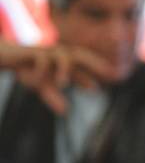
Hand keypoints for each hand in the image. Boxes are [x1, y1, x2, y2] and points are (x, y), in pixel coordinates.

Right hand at [0, 41, 115, 113]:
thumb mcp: (41, 85)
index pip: (87, 65)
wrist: (4, 55)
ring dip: (65, 70)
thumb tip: (65, 111)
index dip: (102, 70)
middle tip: (106, 74)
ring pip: (63, 57)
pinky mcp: (32, 51)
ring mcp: (47, 52)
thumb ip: (53, 97)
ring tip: (63, 85)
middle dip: (96, 64)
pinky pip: (41, 59)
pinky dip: (41, 71)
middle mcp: (59, 55)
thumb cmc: (26, 69)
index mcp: (64, 62)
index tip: (115, 77)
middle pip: (81, 56)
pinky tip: (36, 81)